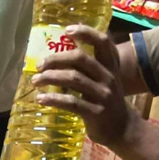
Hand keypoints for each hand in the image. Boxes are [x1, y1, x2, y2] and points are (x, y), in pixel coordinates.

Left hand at [31, 25, 138, 149]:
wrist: (123, 129)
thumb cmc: (107, 101)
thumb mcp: (105, 80)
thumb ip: (89, 68)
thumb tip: (57, 55)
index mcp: (111, 66)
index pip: (102, 42)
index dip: (86, 32)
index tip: (67, 30)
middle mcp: (108, 77)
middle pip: (80, 59)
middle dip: (56, 59)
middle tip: (39, 65)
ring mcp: (103, 95)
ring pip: (73, 79)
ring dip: (50, 78)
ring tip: (35, 81)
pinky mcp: (95, 112)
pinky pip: (71, 102)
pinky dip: (53, 99)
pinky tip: (41, 99)